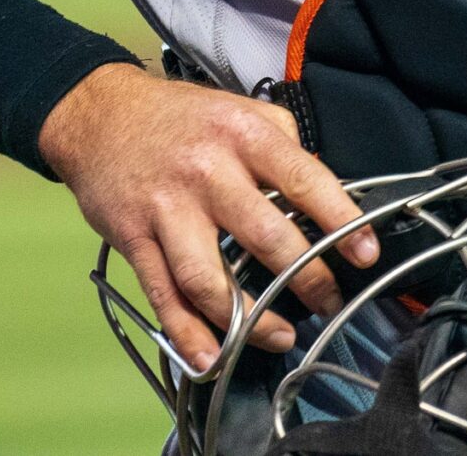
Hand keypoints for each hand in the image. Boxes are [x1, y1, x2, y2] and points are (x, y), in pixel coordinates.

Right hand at [39, 62, 378, 371]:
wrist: (101, 115)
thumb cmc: (183, 117)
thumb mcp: (243, 110)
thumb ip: (286, 148)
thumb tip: (329, 192)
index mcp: (244, 135)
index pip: (304, 180)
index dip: (340, 220)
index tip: (366, 254)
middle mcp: (208, 172)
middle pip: (266, 236)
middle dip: (307, 278)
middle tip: (331, 302)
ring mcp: (167, 209)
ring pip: (211, 278)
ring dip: (250, 318)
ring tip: (282, 336)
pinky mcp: (134, 239)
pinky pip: (164, 295)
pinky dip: (188, 332)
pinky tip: (212, 356)